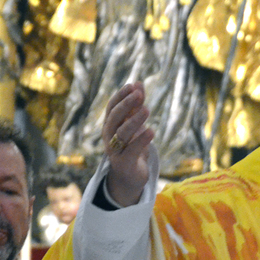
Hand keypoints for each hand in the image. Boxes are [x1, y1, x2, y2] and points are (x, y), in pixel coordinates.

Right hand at [104, 81, 154, 205]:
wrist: (129, 177)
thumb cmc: (131, 147)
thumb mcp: (134, 125)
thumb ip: (136, 107)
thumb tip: (139, 83)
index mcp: (110, 125)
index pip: (112, 107)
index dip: (121, 96)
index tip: (132, 85)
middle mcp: (109, 136)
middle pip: (115, 118)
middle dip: (127, 105)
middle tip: (139, 95)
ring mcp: (115, 150)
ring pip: (123, 133)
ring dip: (135, 120)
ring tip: (147, 110)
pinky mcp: (124, 163)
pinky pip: (132, 150)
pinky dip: (141, 140)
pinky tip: (151, 131)